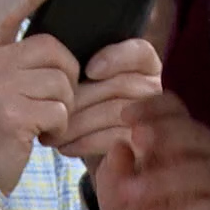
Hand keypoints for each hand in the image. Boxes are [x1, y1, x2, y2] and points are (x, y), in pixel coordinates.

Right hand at [0, 0, 78, 193]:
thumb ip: (8, 63)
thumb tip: (52, 46)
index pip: (8, 15)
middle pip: (52, 50)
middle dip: (66, 76)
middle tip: (52, 103)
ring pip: (61, 82)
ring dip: (63, 108)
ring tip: (42, 123)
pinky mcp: (10, 115)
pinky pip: (59, 110)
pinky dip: (58, 127)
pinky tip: (39, 138)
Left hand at [44, 38, 164, 172]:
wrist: (98, 157)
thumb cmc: (88, 113)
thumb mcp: (86, 86)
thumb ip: (85, 70)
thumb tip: (64, 61)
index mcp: (146, 67)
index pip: (140, 52)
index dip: (116, 58)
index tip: (89, 70)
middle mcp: (157, 90)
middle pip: (123, 84)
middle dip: (82, 97)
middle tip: (53, 107)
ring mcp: (156, 120)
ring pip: (117, 111)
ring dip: (79, 121)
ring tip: (53, 130)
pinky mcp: (146, 147)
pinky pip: (117, 137)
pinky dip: (87, 141)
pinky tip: (67, 146)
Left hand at [99, 95, 209, 209]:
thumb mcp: (115, 199)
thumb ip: (114, 173)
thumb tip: (119, 146)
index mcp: (177, 141)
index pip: (176, 110)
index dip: (156, 108)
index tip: (126, 116)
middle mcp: (207, 156)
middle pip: (197, 134)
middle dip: (166, 134)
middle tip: (138, 139)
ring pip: (204, 172)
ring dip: (165, 180)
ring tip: (131, 194)